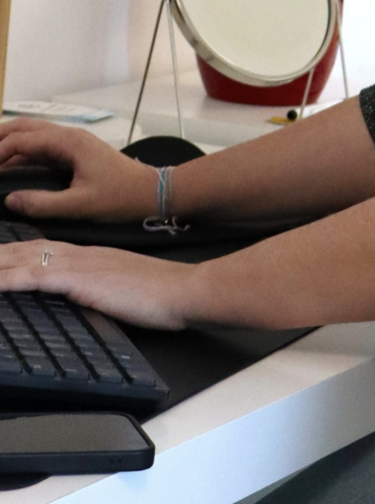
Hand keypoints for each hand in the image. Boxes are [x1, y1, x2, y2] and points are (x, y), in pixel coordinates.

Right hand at [0, 120, 156, 223]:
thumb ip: (43, 203)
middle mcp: (68, 136)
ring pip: (32, 134)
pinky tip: (9, 168)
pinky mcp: (74, 152)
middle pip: (24, 127)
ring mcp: (71, 143)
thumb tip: (9, 199)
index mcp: (68, 142)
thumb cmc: (119, 198)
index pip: (21, 140)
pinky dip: (22, 153)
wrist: (150, 192)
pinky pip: (41, 147)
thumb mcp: (80, 205)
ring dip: (9, 143)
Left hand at [0, 241, 196, 329]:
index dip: (15, 252)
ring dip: (0, 263)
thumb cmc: (161, 294)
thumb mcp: (123, 288)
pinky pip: (37, 277)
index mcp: (91, 256)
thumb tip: (85, 299)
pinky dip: (11, 279)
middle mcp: (82, 254)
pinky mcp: (82, 280)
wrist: (182, 289)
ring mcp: (81, 265)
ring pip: (26, 259)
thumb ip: (100, 289)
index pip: (43, 249)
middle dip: (0, 254)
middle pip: (28, 249)